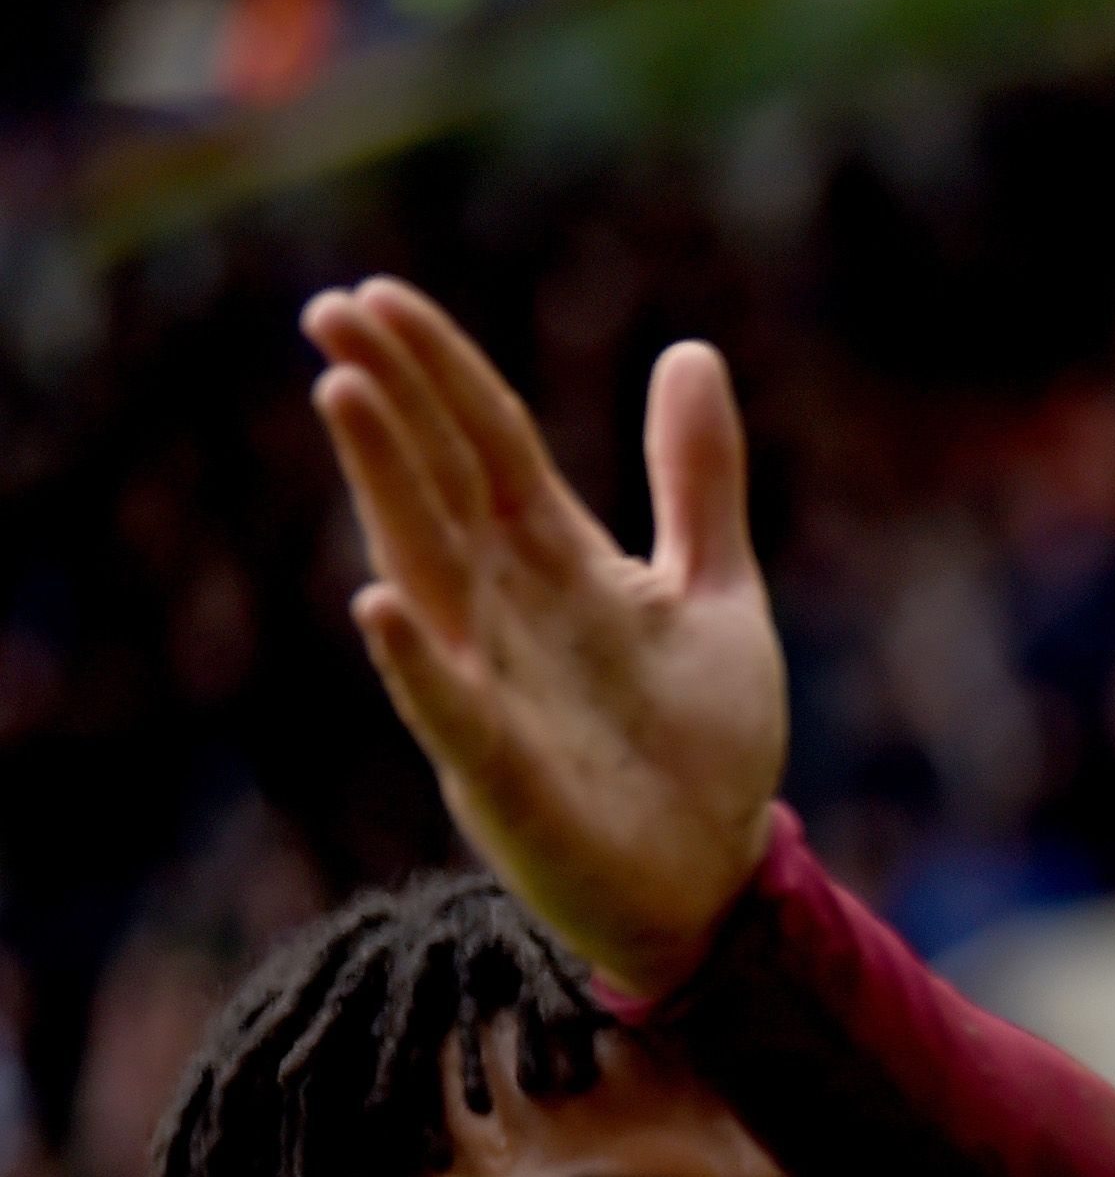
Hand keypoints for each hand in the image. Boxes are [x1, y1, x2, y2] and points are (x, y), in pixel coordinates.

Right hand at [302, 276, 783, 997]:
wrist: (719, 881)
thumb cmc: (702, 743)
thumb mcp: (716, 593)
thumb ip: (696, 483)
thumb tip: (690, 351)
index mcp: (559, 563)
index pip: (488, 444)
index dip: (442, 370)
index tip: (378, 295)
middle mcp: (508, 610)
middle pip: (441, 486)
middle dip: (391, 401)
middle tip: (333, 311)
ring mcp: (496, 687)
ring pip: (425, 571)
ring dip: (384, 486)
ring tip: (342, 395)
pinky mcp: (503, 775)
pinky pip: (450, 710)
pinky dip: (417, 663)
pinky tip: (377, 606)